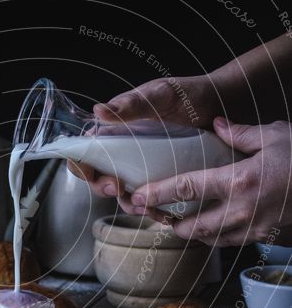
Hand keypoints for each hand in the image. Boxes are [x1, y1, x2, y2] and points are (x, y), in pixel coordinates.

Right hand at [69, 75, 221, 195]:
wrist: (224, 105)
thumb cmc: (189, 93)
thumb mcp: (159, 95)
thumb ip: (130, 104)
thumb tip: (98, 111)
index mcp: (115, 130)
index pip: (85, 152)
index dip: (83, 167)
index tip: (95, 174)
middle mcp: (125, 150)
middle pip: (100, 177)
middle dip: (105, 188)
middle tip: (120, 188)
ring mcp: (143, 166)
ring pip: (125, 193)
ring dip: (130, 204)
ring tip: (145, 206)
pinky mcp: (163, 179)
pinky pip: (151, 199)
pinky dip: (153, 209)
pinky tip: (164, 213)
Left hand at [120, 118, 291, 246]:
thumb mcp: (275, 135)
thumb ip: (240, 133)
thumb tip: (216, 125)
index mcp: (239, 181)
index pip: (187, 189)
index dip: (158, 194)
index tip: (138, 196)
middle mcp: (242, 210)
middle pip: (192, 226)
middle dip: (168, 223)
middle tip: (151, 214)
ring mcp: (253, 228)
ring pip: (209, 239)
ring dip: (188, 233)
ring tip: (173, 223)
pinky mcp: (263, 236)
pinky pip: (228, 242)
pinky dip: (212, 237)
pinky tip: (205, 228)